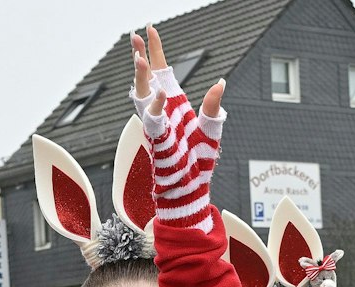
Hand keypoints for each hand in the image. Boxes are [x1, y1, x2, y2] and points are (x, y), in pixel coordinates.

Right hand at [130, 26, 225, 229]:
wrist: (192, 190)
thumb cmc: (199, 163)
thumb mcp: (212, 129)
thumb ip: (214, 106)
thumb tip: (220, 83)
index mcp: (174, 105)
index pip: (161, 71)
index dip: (155, 50)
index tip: (149, 28)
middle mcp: (162, 112)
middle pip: (146, 78)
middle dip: (139, 57)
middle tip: (134, 36)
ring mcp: (157, 126)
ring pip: (142, 95)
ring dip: (140, 76)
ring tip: (139, 57)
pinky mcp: (158, 141)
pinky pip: (153, 120)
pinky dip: (157, 106)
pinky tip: (162, 93)